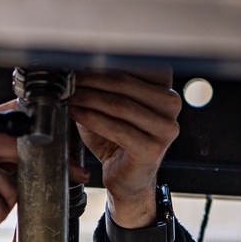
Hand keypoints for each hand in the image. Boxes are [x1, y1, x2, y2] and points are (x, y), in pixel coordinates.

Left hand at [70, 68, 180, 235]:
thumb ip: (102, 86)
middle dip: (92, 80)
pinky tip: (76, 114)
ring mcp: (166, 127)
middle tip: (68, 79)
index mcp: (165, 88)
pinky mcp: (153, 148)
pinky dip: (93, 120)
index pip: (133, 65)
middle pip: (125, 83)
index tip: (77, 63)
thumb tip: (77, 63)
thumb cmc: (117, 140)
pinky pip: (118, 129)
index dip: (102, 63)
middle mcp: (172, 104)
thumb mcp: (109, 107)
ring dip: (89, 99)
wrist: (126, 179)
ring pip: (121, 105)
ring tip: (69, 96)